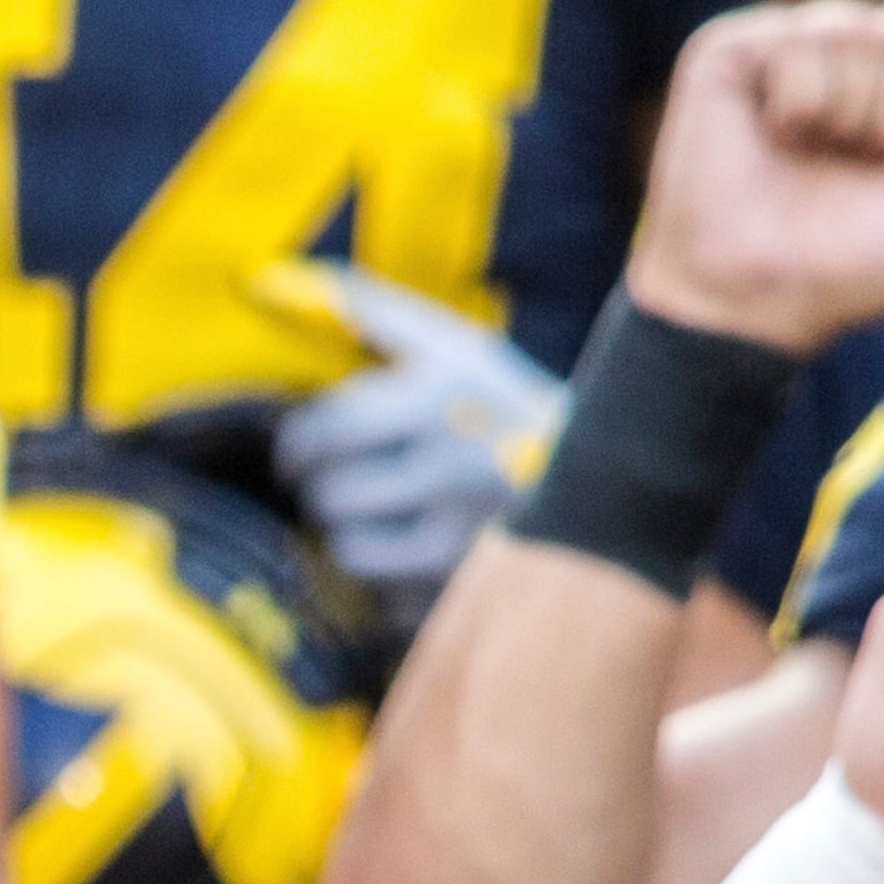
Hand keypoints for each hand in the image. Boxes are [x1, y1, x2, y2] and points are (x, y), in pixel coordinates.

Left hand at [267, 263, 562, 620]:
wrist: (615, 484)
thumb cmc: (506, 408)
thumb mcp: (455, 349)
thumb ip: (370, 314)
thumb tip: (268, 282)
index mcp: (440, 399)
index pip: (321, 432)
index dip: (293, 448)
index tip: (298, 456)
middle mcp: (454, 467)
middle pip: (328, 497)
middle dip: (322, 492)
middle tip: (336, 487)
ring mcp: (468, 538)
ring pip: (347, 553)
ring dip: (349, 539)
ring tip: (377, 523)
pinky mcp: (474, 593)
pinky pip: (386, 600)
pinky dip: (388, 585)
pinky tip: (414, 561)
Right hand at [628, 0, 883, 355]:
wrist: (764, 292)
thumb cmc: (861, 259)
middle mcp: (850, 54)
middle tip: (851, 163)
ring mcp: (789, 46)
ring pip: (855, 32)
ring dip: (845, 112)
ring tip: (809, 151)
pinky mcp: (731, 50)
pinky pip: (797, 42)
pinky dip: (798, 102)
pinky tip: (772, 132)